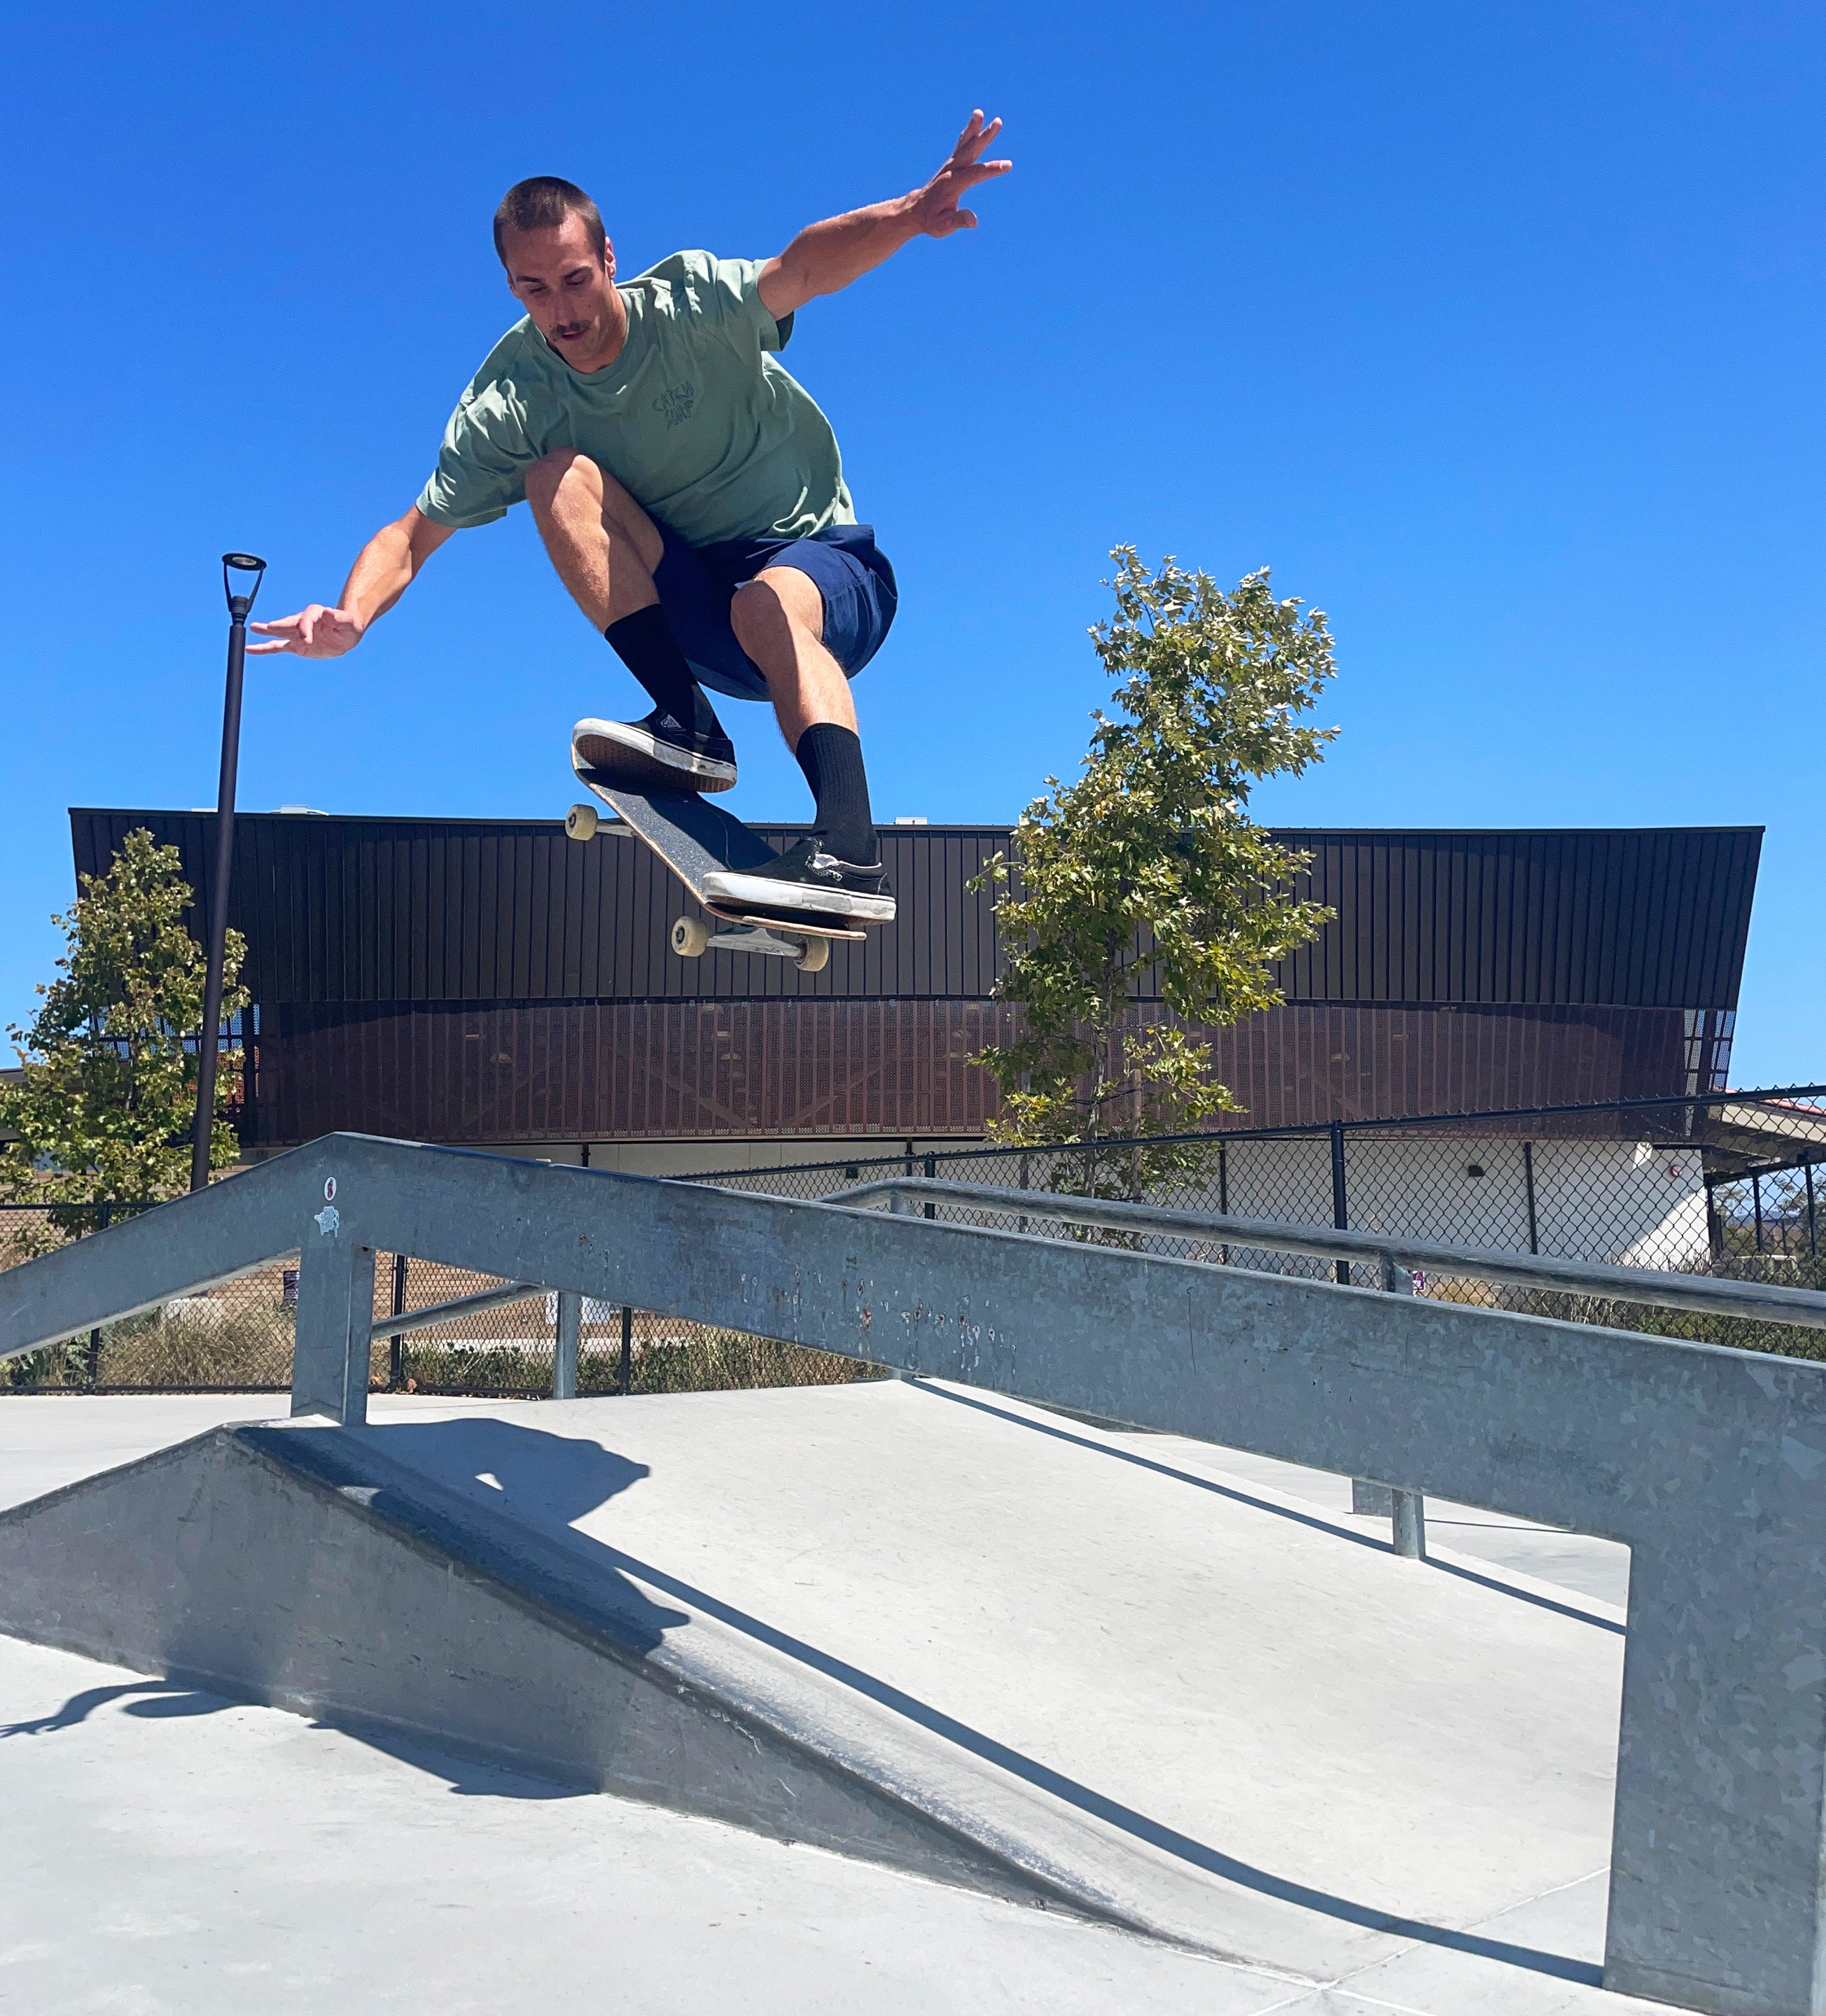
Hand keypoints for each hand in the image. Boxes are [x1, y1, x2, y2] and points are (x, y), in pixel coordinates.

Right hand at [248, 605, 364, 656]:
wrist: (345, 634)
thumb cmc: (349, 627)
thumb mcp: (349, 624)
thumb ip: (339, 618)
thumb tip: (327, 611)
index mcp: (316, 614)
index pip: (307, 619)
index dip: (305, 629)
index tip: (307, 640)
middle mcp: (303, 621)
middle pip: (290, 623)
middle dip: (281, 626)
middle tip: (270, 627)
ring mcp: (297, 633)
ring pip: (280, 632)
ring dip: (267, 631)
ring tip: (253, 628)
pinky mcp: (295, 645)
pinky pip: (278, 647)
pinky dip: (264, 649)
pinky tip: (251, 649)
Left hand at [911, 110, 1011, 238]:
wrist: (915, 212)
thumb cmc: (930, 221)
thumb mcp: (942, 227)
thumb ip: (957, 221)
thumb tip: (973, 221)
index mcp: (951, 185)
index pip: (974, 174)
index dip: (990, 169)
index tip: (1007, 165)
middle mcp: (950, 172)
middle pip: (969, 152)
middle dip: (983, 137)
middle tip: (997, 122)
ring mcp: (950, 166)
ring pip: (964, 144)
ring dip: (973, 129)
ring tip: (979, 112)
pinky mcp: (950, 165)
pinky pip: (961, 147)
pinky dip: (967, 134)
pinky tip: (975, 123)